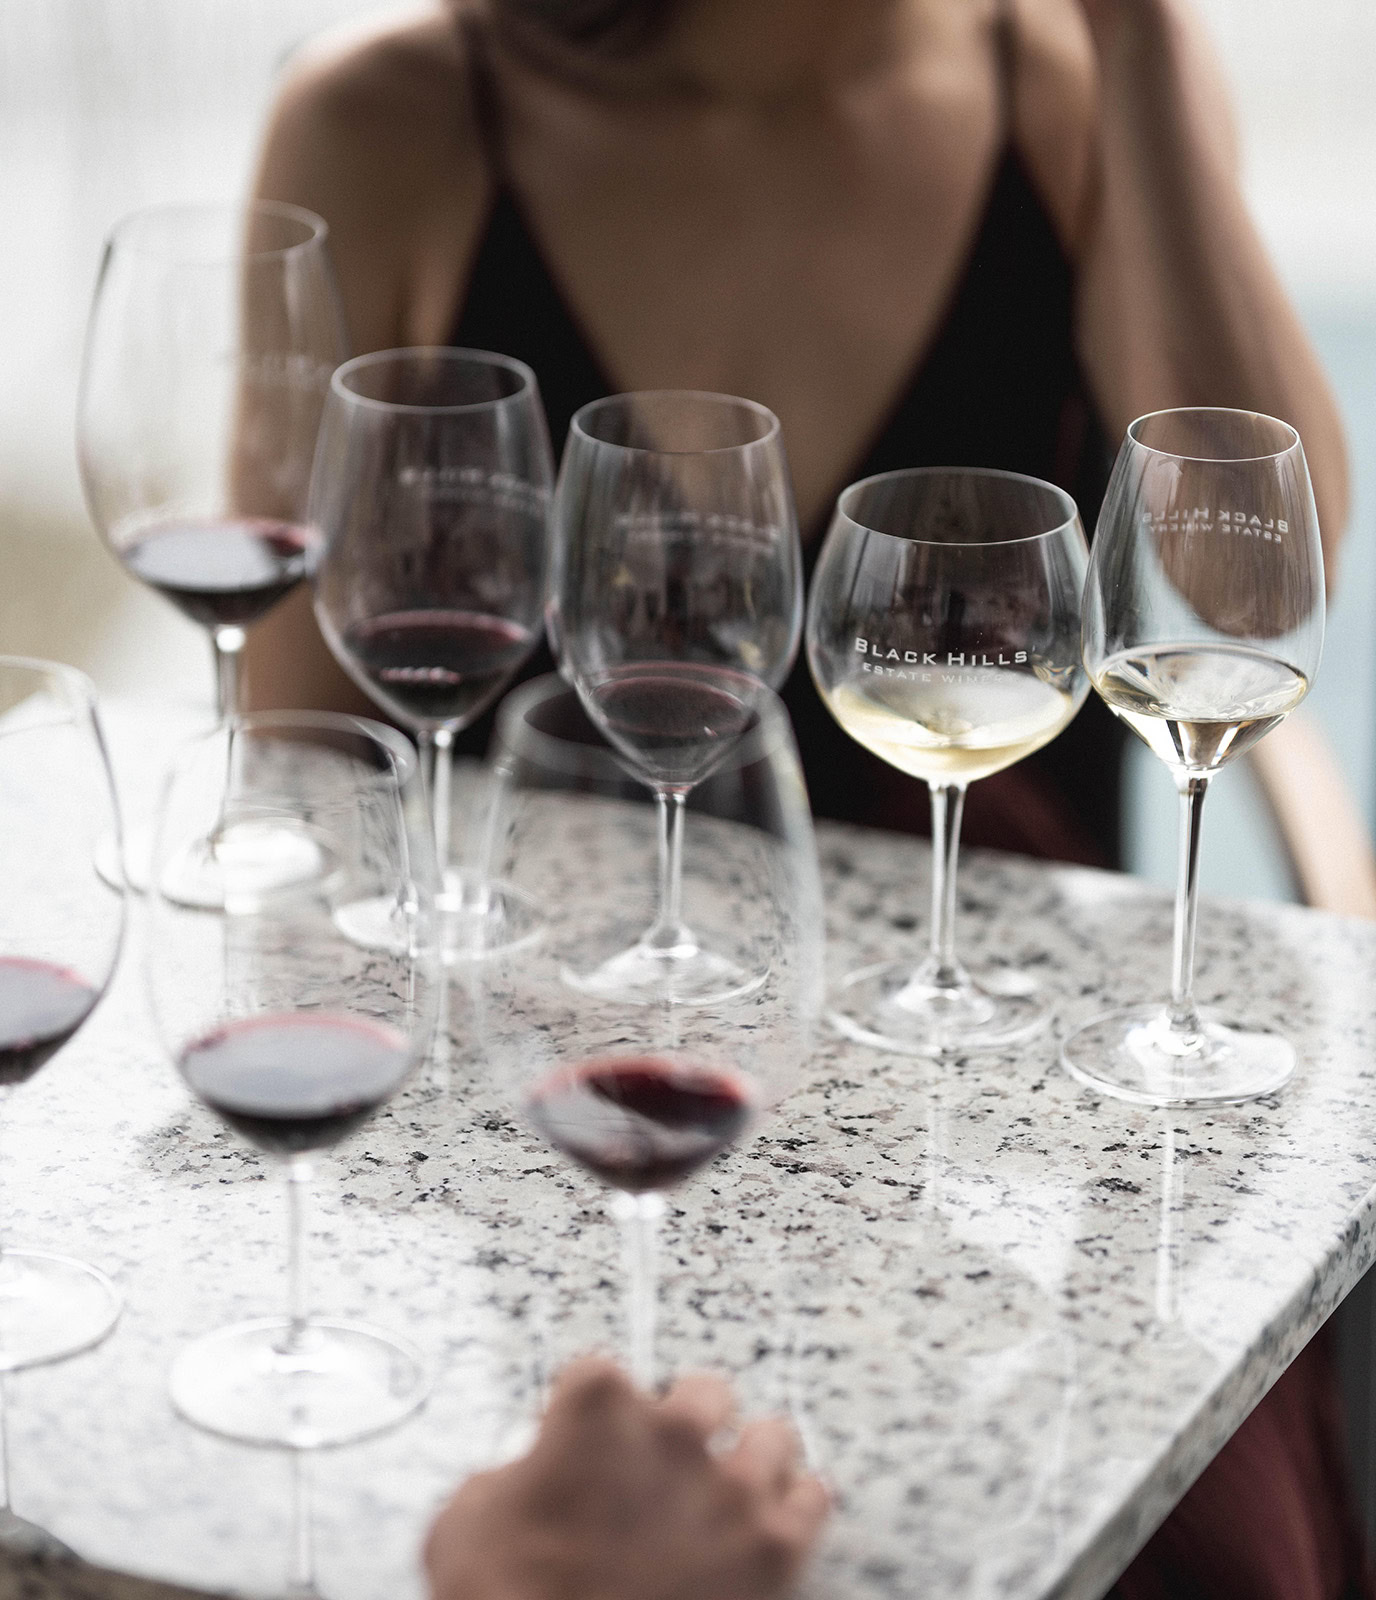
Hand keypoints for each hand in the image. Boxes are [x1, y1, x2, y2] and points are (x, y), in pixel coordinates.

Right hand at [424, 1357, 829, 1599]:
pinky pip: (813, 1501)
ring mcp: (730, 1488)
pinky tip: (779, 1521)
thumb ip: (508, 1475)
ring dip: (753, 1459)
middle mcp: (672, 1430)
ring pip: (772, 1437)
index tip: (583, 1442)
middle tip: (671, 1462)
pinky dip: (797, 1509)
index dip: (588, 1413)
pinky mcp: (773, 1550)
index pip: (599, 1372)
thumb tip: (522, 1482)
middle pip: (704, 1391)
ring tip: (737, 1486)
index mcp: (596, 1406)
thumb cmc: (501, 1597)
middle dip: (687, 1423)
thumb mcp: (466, 1517)